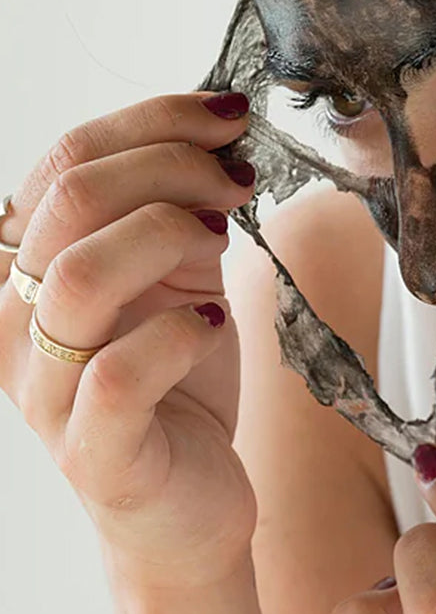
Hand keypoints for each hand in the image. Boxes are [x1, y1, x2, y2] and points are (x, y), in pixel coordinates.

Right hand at [0, 92, 259, 587]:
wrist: (188, 495)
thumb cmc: (178, 376)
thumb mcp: (179, 272)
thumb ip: (178, 207)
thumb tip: (218, 132)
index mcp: (32, 265)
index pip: (68, 158)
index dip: (156, 120)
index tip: (228, 117)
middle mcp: (16, 321)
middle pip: (73, 199)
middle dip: (173, 167)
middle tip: (235, 183)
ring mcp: (44, 390)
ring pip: (81, 276)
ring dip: (170, 236)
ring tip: (221, 242)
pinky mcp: (92, 451)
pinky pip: (120, 374)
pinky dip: (180, 333)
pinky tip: (213, 323)